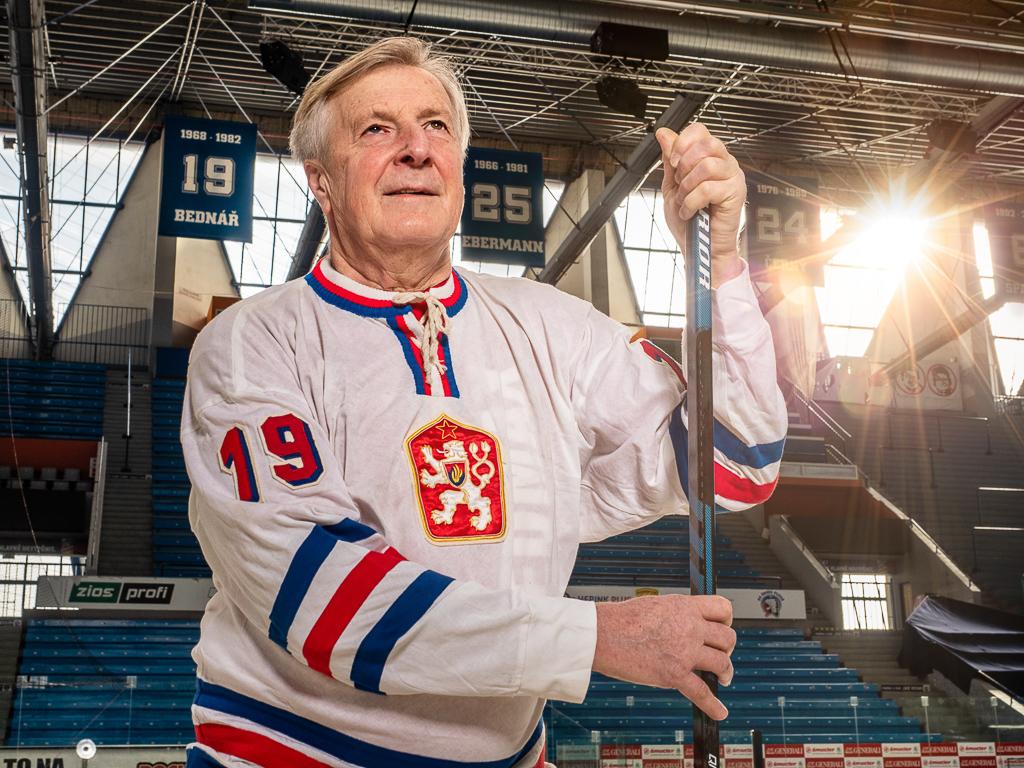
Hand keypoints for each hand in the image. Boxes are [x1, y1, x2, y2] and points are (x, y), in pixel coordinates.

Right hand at [592, 595, 735, 719]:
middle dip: (727, 647)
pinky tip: (720, 712)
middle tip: (719, 654)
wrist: (602, 634)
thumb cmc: (621, 619)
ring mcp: (684, 651)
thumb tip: (685, 623)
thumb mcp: (656, 604)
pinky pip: (702, 692)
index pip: (722, 608)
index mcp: (684, 607)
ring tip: (722, 677)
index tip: (723, 627)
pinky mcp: (674, 674)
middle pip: (727, 637)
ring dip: (725, 672)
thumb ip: (677, 614)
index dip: (727, 619)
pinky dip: (713, 706)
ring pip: (722, 662)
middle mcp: (689, 627)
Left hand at [656, 123, 744, 284]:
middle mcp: (725, 163)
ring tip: (685, 201)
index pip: (700, 131)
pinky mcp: (736, 194)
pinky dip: (692, 202)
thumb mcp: (672, 186)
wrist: (699, 249)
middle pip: (705, 143)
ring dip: (687, 186)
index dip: (682, 142)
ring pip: (706, 165)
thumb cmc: (689, 221)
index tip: (672, 163)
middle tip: (680, 185)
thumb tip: (663, 133)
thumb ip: (670, 160)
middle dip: (684, 165)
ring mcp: (733, 177)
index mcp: (710, 157)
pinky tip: (690, 212)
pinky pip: (708, 188)